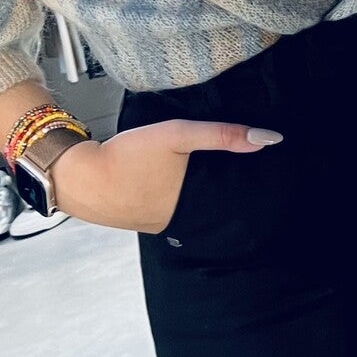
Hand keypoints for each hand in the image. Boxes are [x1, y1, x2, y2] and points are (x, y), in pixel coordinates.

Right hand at [48, 118, 281, 233]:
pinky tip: (178, 186)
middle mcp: (182, 219)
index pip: (238, 208)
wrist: (80, 178)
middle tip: (251, 182)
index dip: (257, 198)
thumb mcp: (177, 134)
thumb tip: (266, 138)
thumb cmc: (127, 157)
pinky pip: (174, 210)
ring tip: (219, 183)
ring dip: (208, 200)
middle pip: (219, 211)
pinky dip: (182, 200)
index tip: (275, 187)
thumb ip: (221, 135)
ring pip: (197, 212)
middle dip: (234, 199)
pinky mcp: (146, 218)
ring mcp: (162, 222)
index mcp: (195, 203)